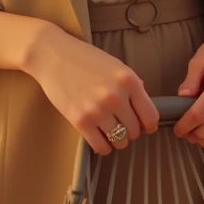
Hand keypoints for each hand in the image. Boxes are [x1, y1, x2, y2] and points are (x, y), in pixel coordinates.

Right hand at [24, 24, 159, 156]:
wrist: (53, 55)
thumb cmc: (85, 59)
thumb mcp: (115, 65)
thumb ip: (132, 85)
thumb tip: (144, 108)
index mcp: (128, 80)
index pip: (151, 117)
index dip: (148, 125)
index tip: (143, 125)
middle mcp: (116, 96)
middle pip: (135, 131)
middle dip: (130, 131)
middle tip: (120, 123)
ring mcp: (98, 110)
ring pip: (120, 141)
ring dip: (117, 139)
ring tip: (108, 129)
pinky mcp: (80, 121)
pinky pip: (101, 147)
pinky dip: (103, 146)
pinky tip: (98, 135)